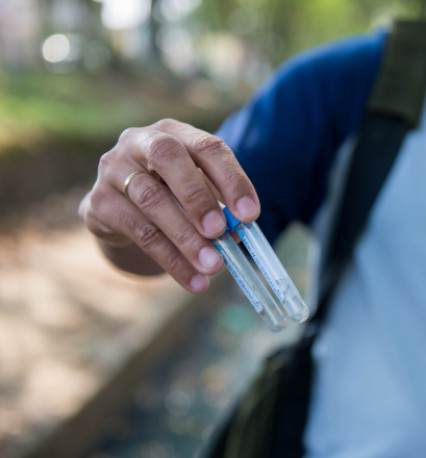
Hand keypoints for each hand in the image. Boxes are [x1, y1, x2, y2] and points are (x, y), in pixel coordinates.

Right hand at [79, 119, 259, 292]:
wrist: (123, 208)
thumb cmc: (172, 194)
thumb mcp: (199, 193)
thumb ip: (220, 208)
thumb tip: (238, 233)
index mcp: (174, 132)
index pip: (207, 147)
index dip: (231, 180)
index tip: (250, 215)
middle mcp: (139, 141)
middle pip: (167, 157)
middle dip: (197, 196)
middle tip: (220, 231)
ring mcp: (112, 169)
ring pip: (151, 200)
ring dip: (186, 238)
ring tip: (213, 266)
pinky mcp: (98, 202)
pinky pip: (138, 231)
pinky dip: (170, 259)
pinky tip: (193, 279)